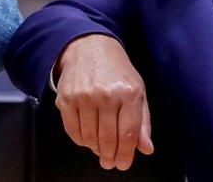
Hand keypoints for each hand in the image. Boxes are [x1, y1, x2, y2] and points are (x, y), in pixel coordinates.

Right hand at [54, 34, 153, 170]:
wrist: (89, 47)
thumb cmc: (117, 71)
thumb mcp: (138, 91)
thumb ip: (142, 122)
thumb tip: (146, 149)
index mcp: (129, 93)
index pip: (127, 134)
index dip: (126, 155)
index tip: (123, 164)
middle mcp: (106, 95)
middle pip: (108, 139)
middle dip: (110, 156)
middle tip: (110, 162)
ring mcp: (84, 96)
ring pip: (89, 137)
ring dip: (95, 149)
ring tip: (100, 149)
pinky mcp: (66, 98)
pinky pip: (72, 130)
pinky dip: (80, 140)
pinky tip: (87, 139)